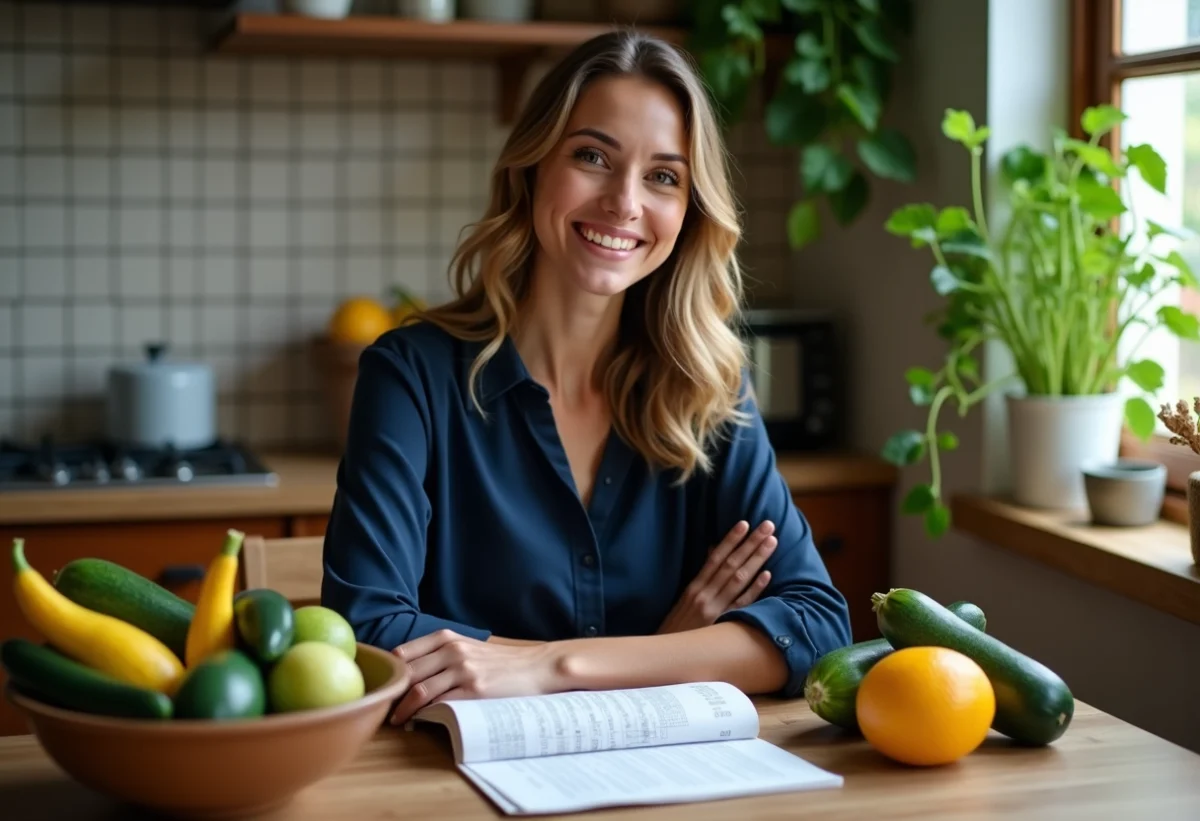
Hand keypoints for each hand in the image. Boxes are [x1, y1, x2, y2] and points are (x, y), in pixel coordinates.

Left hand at [388, 630, 557, 724]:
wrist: (536, 667)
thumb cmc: (499, 662)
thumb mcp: (468, 647)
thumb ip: (441, 653)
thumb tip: (409, 672)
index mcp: (447, 637)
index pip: (403, 653)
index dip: (389, 673)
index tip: (381, 688)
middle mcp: (452, 650)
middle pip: (407, 673)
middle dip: (391, 694)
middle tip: (382, 709)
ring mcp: (464, 670)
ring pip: (419, 690)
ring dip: (403, 709)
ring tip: (396, 720)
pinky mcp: (474, 690)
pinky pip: (440, 704)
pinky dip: (424, 715)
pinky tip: (418, 722)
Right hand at [656, 520, 776, 634]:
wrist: (668, 657)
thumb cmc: (678, 628)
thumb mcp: (685, 600)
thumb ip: (701, 578)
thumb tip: (713, 552)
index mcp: (694, 587)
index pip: (715, 557)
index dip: (731, 540)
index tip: (745, 523)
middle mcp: (705, 595)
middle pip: (731, 564)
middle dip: (751, 544)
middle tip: (768, 526)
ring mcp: (716, 610)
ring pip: (739, 579)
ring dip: (756, 559)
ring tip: (771, 542)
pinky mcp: (723, 625)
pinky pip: (742, 604)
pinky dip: (755, 589)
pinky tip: (768, 574)